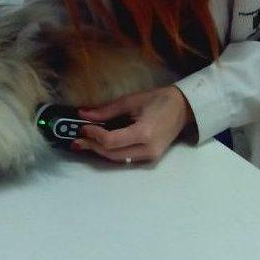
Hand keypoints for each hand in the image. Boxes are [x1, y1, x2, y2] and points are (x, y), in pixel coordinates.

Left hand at [73, 86, 194, 163]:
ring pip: (117, 159)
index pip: (111, 141)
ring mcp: (150, 157)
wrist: (182, 108)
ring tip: (84, 142)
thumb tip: (83, 114)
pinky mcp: (150, 158)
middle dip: (92, 146)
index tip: (82, 127)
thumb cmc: (158, 100)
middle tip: (76, 139)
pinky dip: (111, 152)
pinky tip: (100, 145)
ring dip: (100, 151)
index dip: (94, 135)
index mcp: (144, 133)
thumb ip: (106, 110)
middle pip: (112, 154)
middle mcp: (147, 150)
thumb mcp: (130, 101)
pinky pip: (125, 158)